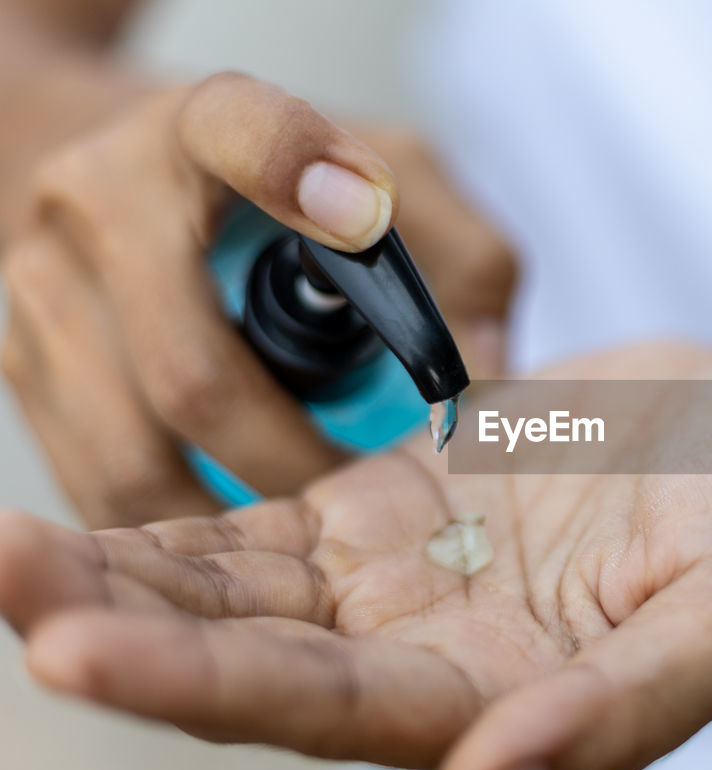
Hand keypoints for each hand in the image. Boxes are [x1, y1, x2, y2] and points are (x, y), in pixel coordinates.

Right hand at [0, 72, 515, 528]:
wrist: (124, 179)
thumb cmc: (284, 190)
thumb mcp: (385, 181)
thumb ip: (462, 255)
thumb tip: (490, 372)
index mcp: (202, 127)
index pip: (240, 132)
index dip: (298, 172)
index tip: (368, 216)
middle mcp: (100, 196)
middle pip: (194, 375)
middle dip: (295, 462)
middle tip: (368, 496)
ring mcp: (43, 286)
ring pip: (135, 456)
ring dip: (237, 511)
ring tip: (313, 526)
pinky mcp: (24, 365)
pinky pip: (101, 485)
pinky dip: (183, 524)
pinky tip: (247, 523)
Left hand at [0, 344, 711, 769]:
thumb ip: (620, 709)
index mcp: (499, 703)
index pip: (326, 713)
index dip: (201, 688)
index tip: (72, 652)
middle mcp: (426, 657)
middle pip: (247, 662)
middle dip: (119, 632)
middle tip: (4, 577)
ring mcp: (398, 580)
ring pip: (234, 595)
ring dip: (120, 578)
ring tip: (5, 546)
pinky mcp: (387, 504)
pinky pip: (261, 524)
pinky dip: (175, 525)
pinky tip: (84, 517)